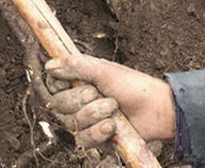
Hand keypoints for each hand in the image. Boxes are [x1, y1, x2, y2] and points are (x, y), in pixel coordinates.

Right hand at [44, 53, 174, 148]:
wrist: (154, 109)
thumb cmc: (132, 86)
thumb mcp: (103, 70)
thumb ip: (76, 66)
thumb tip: (50, 64)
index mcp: (80, 81)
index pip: (53, 85)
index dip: (57, 86)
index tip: (69, 82)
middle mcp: (79, 101)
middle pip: (59, 105)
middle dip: (79, 100)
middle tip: (98, 93)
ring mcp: (87, 121)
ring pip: (72, 123)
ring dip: (93, 114)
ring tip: (113, 108)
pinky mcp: (95, 138)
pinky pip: (84, 139)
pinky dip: (97, 132)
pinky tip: (111, 127)